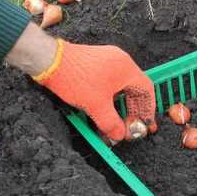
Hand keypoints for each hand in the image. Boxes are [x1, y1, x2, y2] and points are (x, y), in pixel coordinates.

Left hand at [32, 39, 155, 140]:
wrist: (49, 60)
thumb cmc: (75, 79)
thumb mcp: (97, 106)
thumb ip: (111, 123)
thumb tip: (120, 135)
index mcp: (126, 68)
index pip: (146, 90)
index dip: (148, 108)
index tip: (145, 122)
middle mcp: (120, 61)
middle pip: (134, 88)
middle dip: (133, 109)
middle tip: (130, 125)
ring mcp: (107, 60)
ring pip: (121, 86)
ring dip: (121, 105)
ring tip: (117, 121)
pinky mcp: (95, 63)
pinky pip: (110, 81)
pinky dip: (110, 97)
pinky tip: (105, 109)